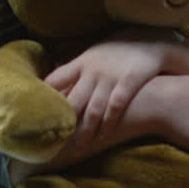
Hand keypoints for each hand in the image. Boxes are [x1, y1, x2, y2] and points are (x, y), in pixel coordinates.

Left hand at [44, 27, 180, 149]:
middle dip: (65, 123)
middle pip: (73, 100)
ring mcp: (110, 76)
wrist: (152, 39)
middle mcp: (93, 70)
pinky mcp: (129, 81)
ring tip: (79, 148)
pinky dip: (108, 124)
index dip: (45, 97)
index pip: (56, 79)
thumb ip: (76, 68)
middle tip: (56, 143)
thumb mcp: (94, 53)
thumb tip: (53, 83)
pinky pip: (116, 107)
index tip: (36, 115)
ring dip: (86, 131)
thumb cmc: (119, 49)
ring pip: (93, 109)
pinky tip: (103, 138)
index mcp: (81, 62)